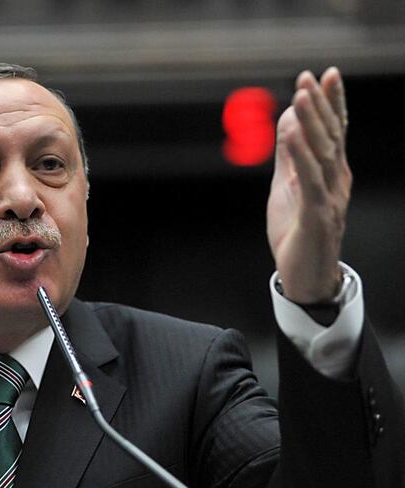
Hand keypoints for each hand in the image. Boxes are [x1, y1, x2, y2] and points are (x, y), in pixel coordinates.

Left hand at [267, 67, 350, 303]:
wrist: (306, 277)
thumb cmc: (298, 231)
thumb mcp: (289, 185)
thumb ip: (289, 155)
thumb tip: (287, 121)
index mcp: (331, 173)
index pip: (334, 131)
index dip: (331, 103)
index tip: (325, 75)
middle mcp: (335, 181)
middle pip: (330, 136)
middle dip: (320, 105)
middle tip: (309, 77)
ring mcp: (329, 198)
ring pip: (322, 153)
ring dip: (311, 123)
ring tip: (301, 95)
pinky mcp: (317, 215)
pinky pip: (309, 180)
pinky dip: (301, 155)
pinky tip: (294, 134)